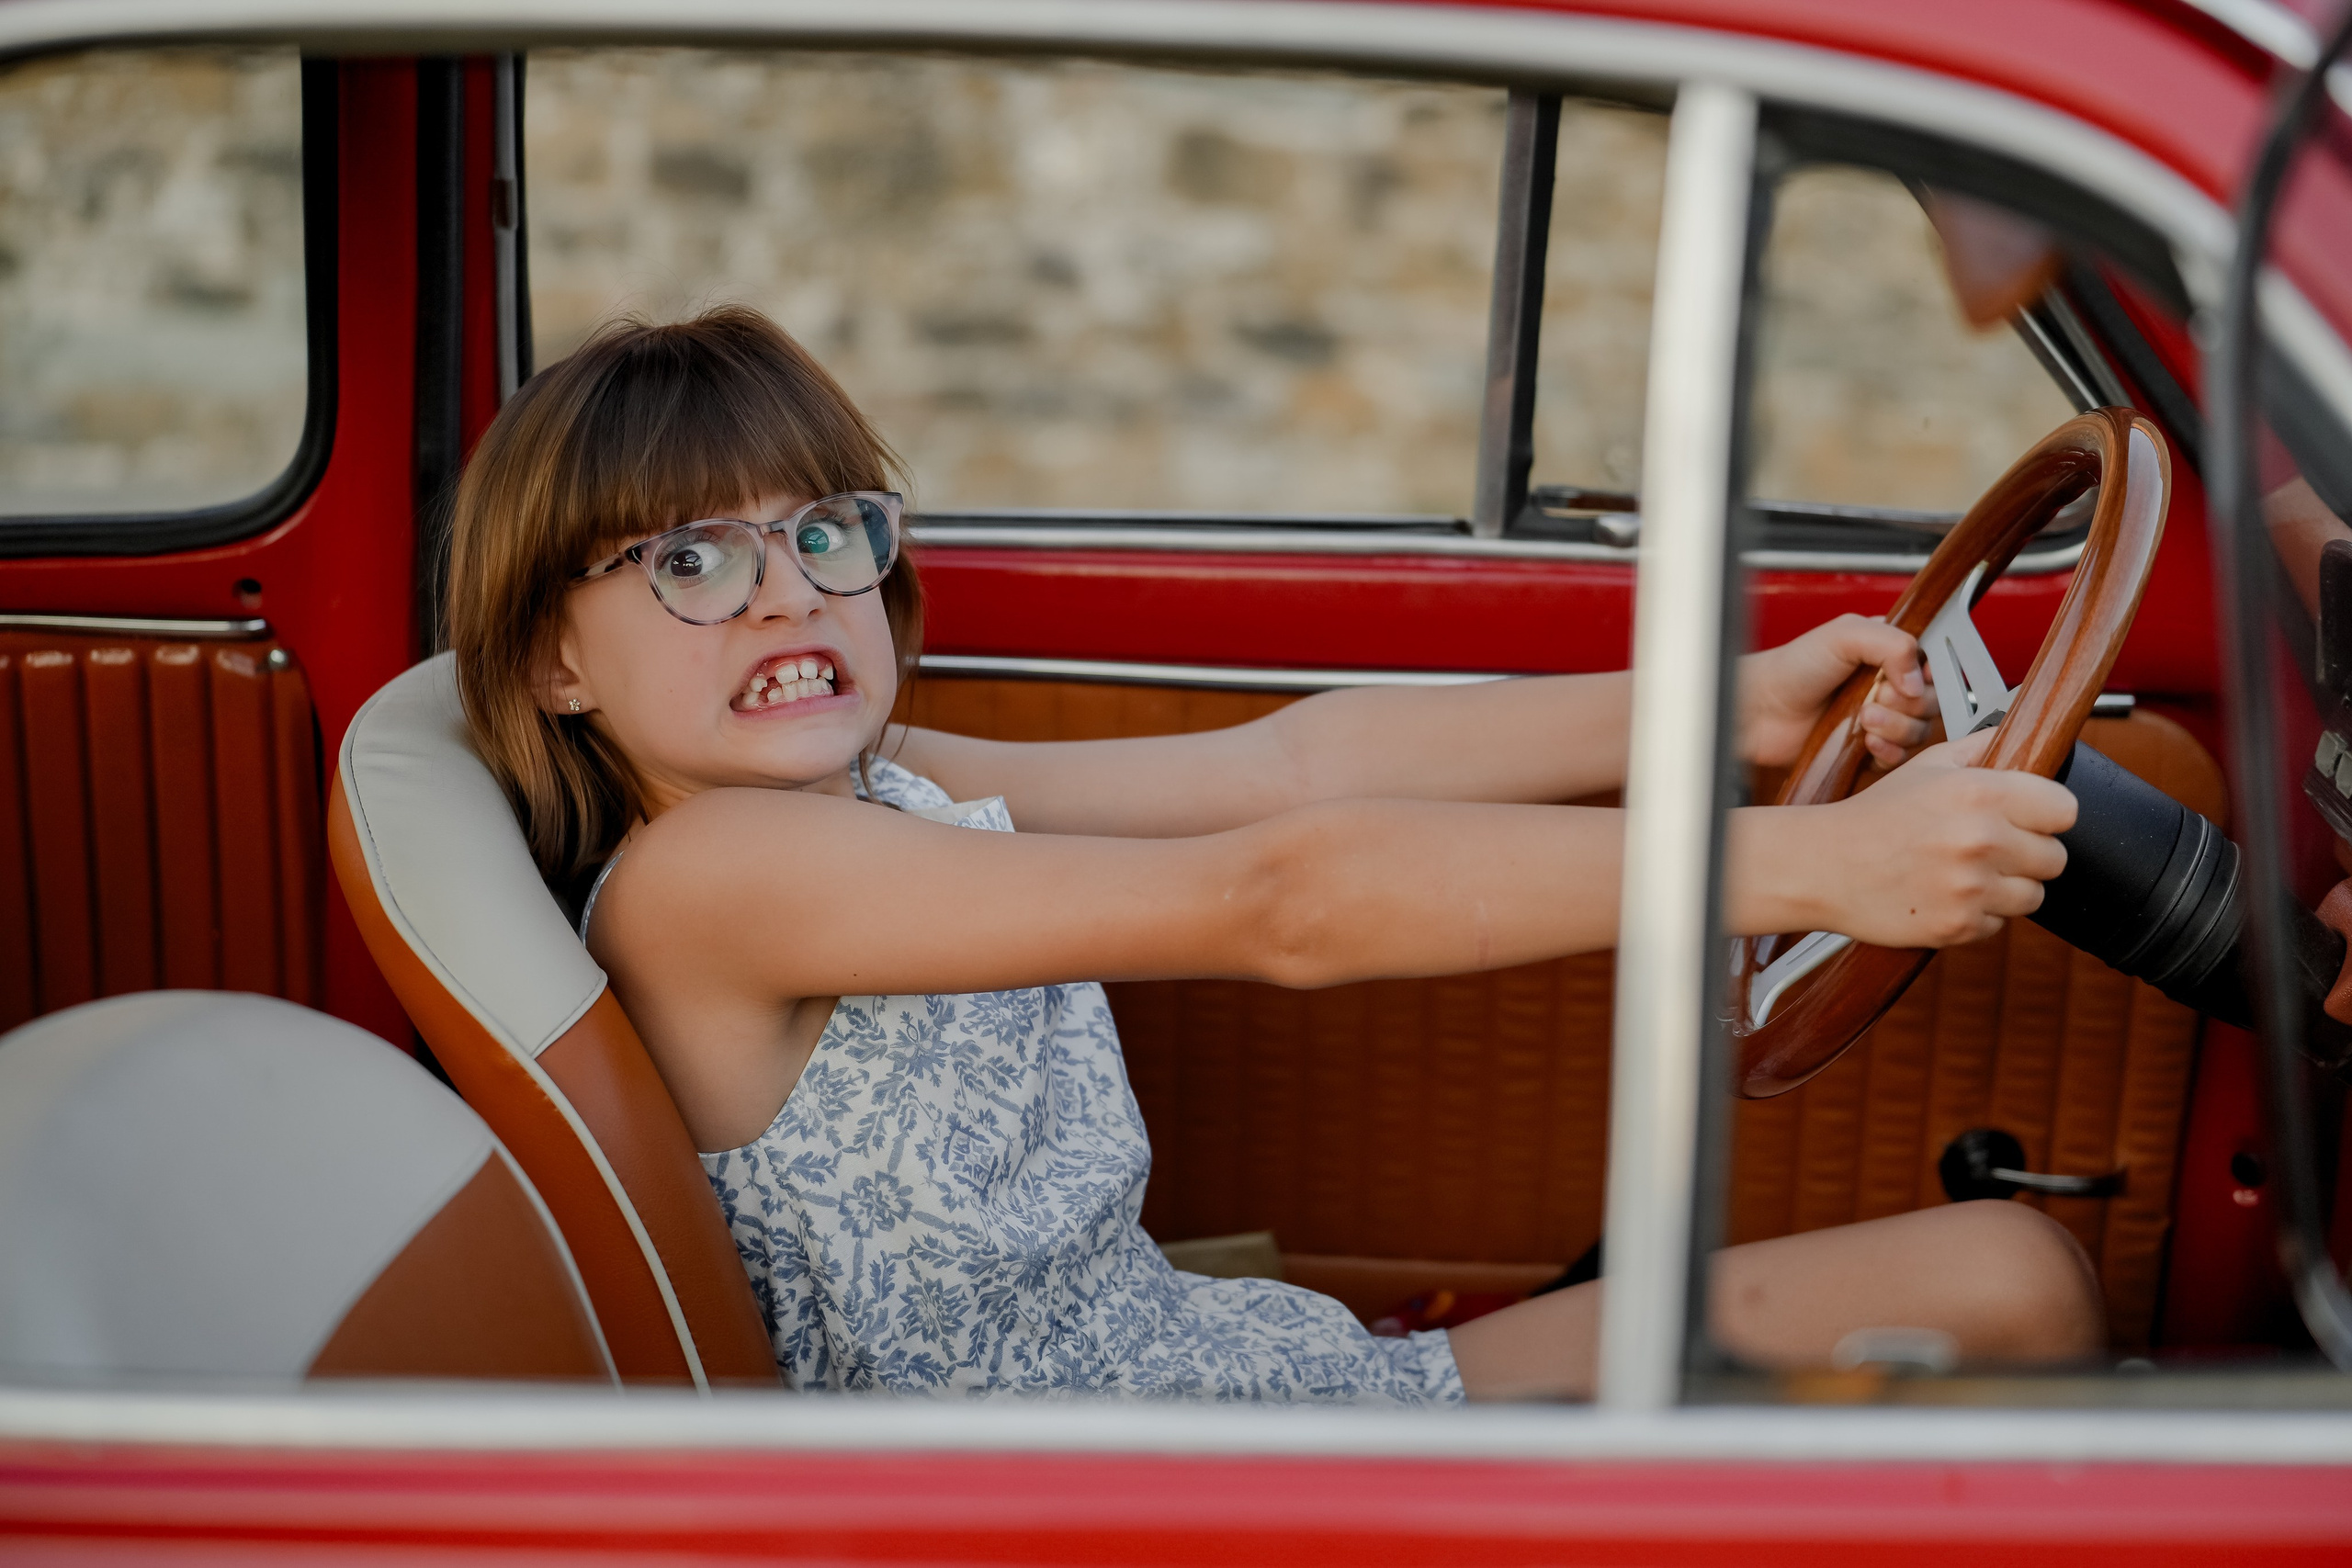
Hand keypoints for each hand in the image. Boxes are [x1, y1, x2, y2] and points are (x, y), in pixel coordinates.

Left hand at [1738, 613, 1936, 769]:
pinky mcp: (1868, 749)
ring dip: (1895, 727)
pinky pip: (1900, 757)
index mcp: (1886, 652)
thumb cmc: (1792, 668)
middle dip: (1907, 703)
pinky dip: (1889, 751)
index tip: (1904, 678)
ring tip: (1863, 720)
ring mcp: (1879, 718)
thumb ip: (1892, 643)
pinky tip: (1867, 743)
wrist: (1760, 710)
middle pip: (1931, 701)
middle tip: (1875, 698)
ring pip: (1918, 731)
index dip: (1927, 675)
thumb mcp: (1844, 635)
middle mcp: (1887, 684)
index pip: (1933, 664)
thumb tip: (1919, 679)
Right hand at [1762, 729, 2075, 947]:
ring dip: (2008, 887)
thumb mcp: (1926, 765)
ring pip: (2033, 896)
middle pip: (2055, 857)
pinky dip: (1979, 914)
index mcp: (1980, 792)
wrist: (1823, 865)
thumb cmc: (1875, 815)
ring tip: (1967, 874)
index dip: (2047, 814)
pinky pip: (1999, 924)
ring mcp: (1971, 888)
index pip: (2065, 809)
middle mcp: (1982, 840)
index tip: (2029, 817)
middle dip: (2028, 853)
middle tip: (1991, 848)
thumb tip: (2026, 731)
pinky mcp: (1959, 926)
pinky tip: (1946, 895)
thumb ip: (1982, 747)